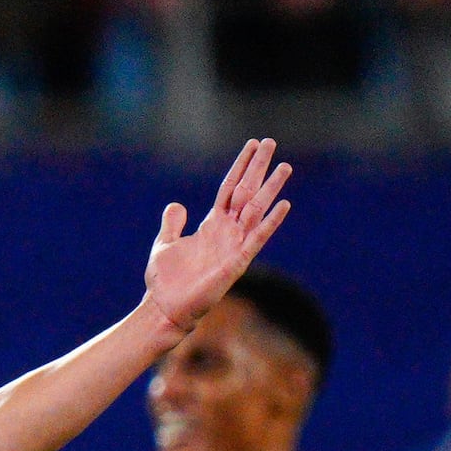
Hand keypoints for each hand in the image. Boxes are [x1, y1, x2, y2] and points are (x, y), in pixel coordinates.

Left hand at [138, 137, 294, 333]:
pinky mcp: (237, 262)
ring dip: (270, 188)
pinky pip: (257, 238)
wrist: (165, 308)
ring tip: (285, 166)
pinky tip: (284, 204)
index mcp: (212, 225)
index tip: (252, 146)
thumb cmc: (166, 280)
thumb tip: (177, 205)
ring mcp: (234, 245)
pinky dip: (270, 221)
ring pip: (256, 209)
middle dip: (258, 168)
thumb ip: (173, 223)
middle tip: (271, 143)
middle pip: (246, 191)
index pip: (229, 188)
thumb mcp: (165, 243)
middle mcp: (227, 231)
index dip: (240, 166)